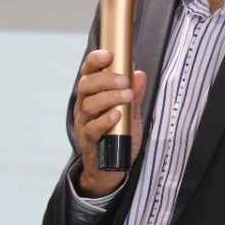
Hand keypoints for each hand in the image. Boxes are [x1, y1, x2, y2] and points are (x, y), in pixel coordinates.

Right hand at [72, 49, 145, 197]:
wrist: (109, 169)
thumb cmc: (118, 136)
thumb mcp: (131, 113)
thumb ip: (134, 95)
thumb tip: (140, 75)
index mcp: (92, 95)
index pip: (88, 73)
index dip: (95, 61)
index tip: (108, 55)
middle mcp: (84, 107)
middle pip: (86, 86)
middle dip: (106, 79)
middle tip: (124, 80)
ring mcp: (84, 124)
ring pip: (88, 105)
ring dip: (109, 97)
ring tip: (127, 96)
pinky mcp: (88, 141)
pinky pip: (92, 128)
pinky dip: (104, 120)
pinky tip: (116, 115)